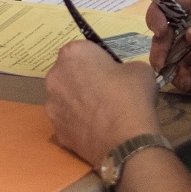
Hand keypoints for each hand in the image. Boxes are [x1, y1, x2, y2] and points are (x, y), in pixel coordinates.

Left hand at [45, 39, 163, 166]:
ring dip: (78, 102)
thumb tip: (121, 76)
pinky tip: (96, 130)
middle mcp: (55, 76)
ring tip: (101, 114)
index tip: (110, 72)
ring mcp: (51, 105)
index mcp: (73, 54)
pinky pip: (68, 121)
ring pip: (65, 98)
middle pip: (69, 74)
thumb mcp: (139, 69)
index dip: (98, 61)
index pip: (83, 51)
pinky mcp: (55, 130)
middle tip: (105, 92)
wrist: (125, 140)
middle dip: (83, 80)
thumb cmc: (131, 97)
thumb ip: (123, 67)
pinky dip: (78, 124)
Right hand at [150, 0, 190, 96]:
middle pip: (166, 34)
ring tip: (184, 81)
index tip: (159, 32)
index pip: (169, 2)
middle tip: (163, 66)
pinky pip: (188, 75)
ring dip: (173, 70)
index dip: (158, 15)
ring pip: (174, 57)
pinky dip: (186, 82)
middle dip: (161, 50)